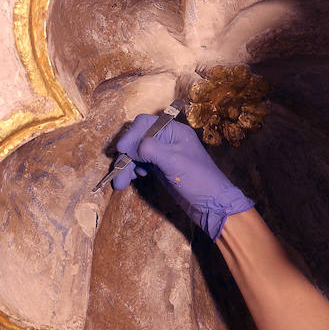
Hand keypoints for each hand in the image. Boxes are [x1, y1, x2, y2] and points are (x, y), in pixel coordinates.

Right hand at [112, 113, 253, 238]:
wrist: (212, 206)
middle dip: (125, 155)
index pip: (145, 123)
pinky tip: (132, 179)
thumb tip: (127, 146)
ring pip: (137, 153)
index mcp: (174, 131)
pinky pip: (141, 163)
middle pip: (138, 139)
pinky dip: (133, 170)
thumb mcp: (174, 161)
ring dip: (126, 166)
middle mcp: (167, 139)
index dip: (130, 134)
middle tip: (117, 173)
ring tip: (120, 183)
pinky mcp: (161, 168)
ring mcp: (164, 154)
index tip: (120, 150)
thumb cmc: (198, 180)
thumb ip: (150, 149)